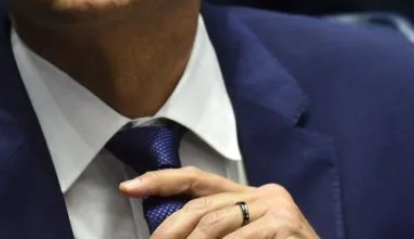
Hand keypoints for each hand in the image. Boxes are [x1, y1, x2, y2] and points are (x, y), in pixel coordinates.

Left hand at [120, 167, 319, 238]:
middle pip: (199, 206)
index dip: (161, 181)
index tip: (128, 188)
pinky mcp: (285, 222)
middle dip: (168, 229)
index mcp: (249, 194)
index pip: (197, 180)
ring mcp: (277, 206)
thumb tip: (168, 235)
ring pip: (213, 225)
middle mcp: (264, 192)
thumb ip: (213, 231)